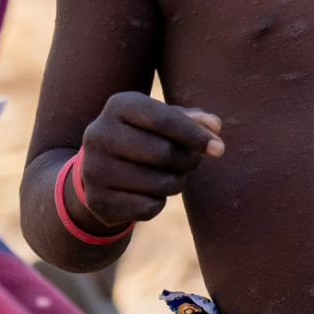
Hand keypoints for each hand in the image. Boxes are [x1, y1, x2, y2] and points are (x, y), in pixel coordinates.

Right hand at [75, 93, 222, 229]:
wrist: (97, 170)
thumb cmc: (142, 137)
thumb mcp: (163, 121)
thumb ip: (191, 119)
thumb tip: (215, 126)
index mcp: (118, 105)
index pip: (164, 119)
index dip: (195, 135)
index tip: (219, 148)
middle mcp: (99, 134)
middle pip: (163, 153)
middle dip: (188, 160)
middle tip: (192, 162)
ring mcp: (94, 169)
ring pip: (159, 184)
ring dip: (177, 183)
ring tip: (172, 176)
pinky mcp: (97, 201)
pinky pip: (148, 208)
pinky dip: (159, 203)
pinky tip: (149, 193)